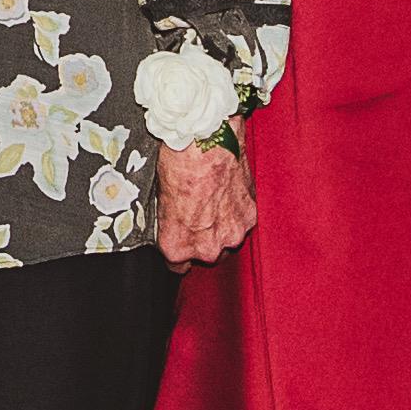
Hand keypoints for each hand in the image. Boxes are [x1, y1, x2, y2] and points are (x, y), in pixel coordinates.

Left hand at [155, 139, 256, 266]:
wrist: (206, 142)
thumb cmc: (179, 165)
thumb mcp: (160, 199)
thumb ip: (171, 224)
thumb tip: (176, 224)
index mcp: (177, 247)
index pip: (177, 267)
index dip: (178, 250)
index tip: (180, 241)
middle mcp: (207, 248)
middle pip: (206, 256)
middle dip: (202, 240)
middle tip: (198, 214)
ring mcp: (232, 234)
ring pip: (227, 241)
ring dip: (222, 227)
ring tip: (213, 201)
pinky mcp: (250, 216)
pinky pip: (241, 222)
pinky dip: (236, 211)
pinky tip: (226, 193)